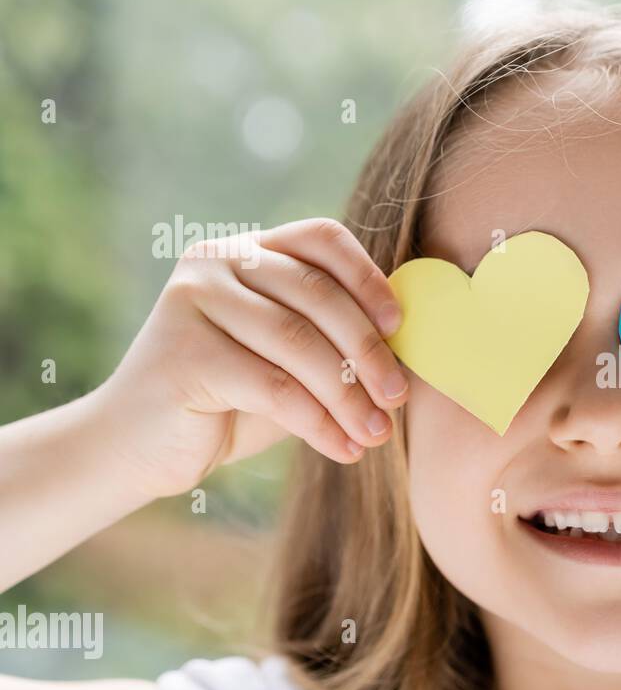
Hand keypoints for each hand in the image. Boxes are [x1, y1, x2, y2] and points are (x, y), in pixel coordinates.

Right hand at [92, 218, 410, 498]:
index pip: (321, 239)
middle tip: (398, 399)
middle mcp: (216, 261)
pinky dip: (319, 423)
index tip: (399, 327)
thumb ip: (335, 341)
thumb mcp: (291, 361)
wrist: (142, 447)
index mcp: (249, 250)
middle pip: (317, 294)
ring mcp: (193, 301)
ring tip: (376, 435)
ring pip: (298, 343)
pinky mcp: (184, 353)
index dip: (368, 279)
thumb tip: (410, 349)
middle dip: (368, 352)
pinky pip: (274, 387)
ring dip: (349, 396)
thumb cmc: (230, 402)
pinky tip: (343, 449)